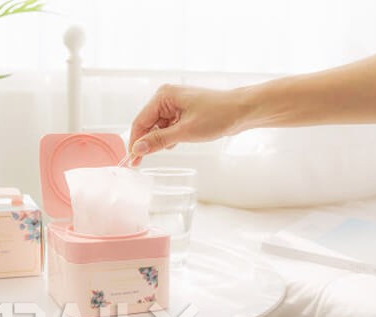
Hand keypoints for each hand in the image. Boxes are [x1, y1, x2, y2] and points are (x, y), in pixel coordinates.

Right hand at [128, 84, 249, 164]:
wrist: (243, 111)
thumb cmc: (218, 115)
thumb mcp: (185, 131)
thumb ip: (159, 140)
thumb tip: (138, 149)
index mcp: (163, 96)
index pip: (140, 121)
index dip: (135, 142)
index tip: (132, 160)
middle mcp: (166, 97)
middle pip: (147, 124)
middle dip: (146, 142)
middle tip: (140, 162)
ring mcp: (175, 104)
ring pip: (157, 127)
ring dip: (160, 140)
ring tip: (171, 147)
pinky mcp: (183, 111)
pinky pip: (168, 126)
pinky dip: (170, 137)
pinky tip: (177, 143)